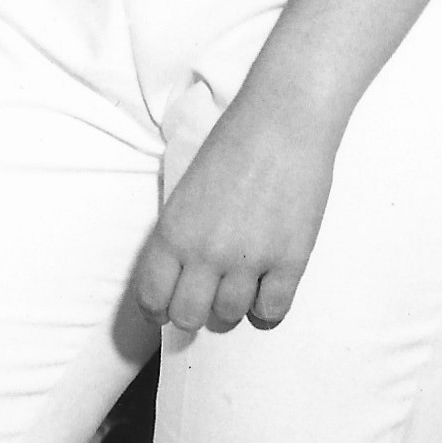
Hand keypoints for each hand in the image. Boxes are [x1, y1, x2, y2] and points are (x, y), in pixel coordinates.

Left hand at [131, 95, 338, 334]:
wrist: (280, 126)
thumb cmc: (230, 149)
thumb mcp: (186, 193)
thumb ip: (181, 237)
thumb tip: (182, 277)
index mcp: (173, 232)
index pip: (152, 296)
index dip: (156, 310)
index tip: (163, 311)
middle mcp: (206, 253)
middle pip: (189, 316)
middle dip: (192, 315)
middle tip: (202, 302)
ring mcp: (249, 260)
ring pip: (230, 316)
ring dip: (230, 308)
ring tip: (237, 288)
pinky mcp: (290, 262)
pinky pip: (272, 311)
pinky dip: (266, 310)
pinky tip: (264, 294)